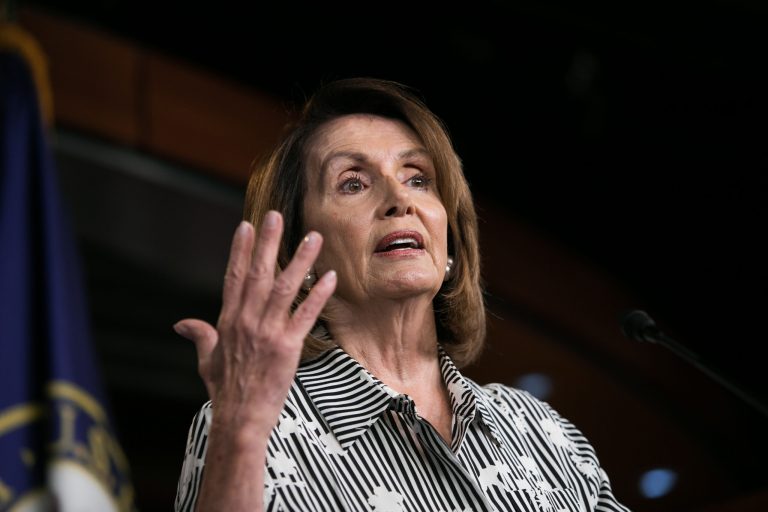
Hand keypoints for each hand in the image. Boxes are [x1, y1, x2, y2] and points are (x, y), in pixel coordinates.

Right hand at [173, 210, 335, 429]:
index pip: (234, 276)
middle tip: (277, 216)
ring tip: (313, 238)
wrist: (239, 418)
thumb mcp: (206, 360)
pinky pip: (305, 315)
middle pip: (258, 273)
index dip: (241, 250)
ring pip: (285, 288)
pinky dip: (317, 295)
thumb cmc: (225, 390)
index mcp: (228, 320)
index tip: (247, 226)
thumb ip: (200, 335)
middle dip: (268, 243)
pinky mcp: (287, 347)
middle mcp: (246, 321)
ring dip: (300, 261)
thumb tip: (181, 324)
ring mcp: (267, 332)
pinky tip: (329, 277)